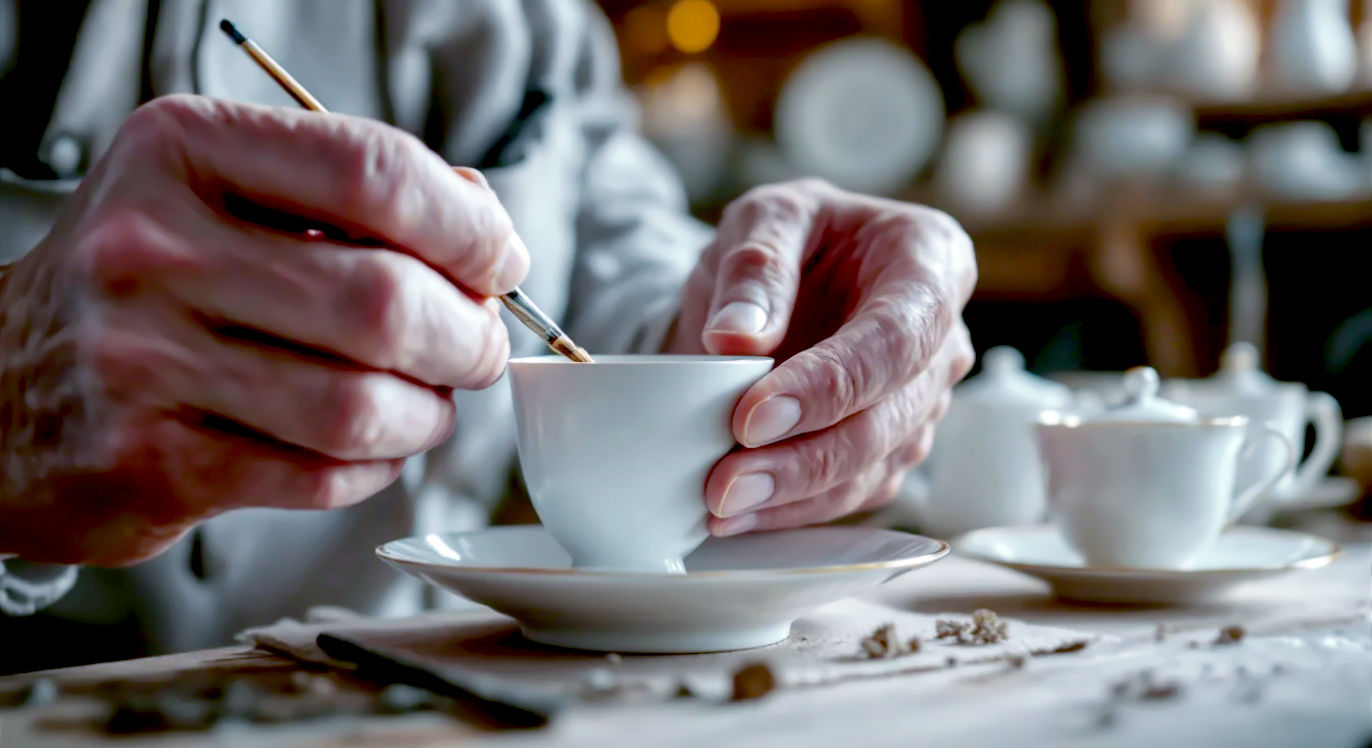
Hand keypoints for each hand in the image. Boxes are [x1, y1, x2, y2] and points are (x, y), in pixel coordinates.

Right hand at [0, 95, 527, 565]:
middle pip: (383, 300)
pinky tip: (371, 446)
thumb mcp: (222, 192)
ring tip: (427, 402)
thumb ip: (353, 191)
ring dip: (428, 413)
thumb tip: (483, 221)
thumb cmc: (144, 282)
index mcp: (185, 151)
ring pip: (361, 404)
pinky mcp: (151, 462)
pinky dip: (376, 467)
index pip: (372, 173)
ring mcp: (143, 361)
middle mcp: (151, 248)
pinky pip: (323, 476)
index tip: (499, 261)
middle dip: (466, 337)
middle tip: (476, 349)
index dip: (468, 227)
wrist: (0, 389)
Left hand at [667, 179, 974, 534]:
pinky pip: (851, 493)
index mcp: (931, 261)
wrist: (777, 283)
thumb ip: (755, 268)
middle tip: (726, 481)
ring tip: (720, 504)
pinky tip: (737, 513)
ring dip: (794, 494)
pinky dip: (792, 509)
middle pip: (887, 417)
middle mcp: (942, 341)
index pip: (896, 338)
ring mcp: (922, 402)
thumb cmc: (789, 239)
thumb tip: (735, 338)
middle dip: (803, 457)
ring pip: (871, 467)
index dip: (830, 384)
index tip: (754, 415)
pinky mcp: (892, 450)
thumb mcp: (765, 218)